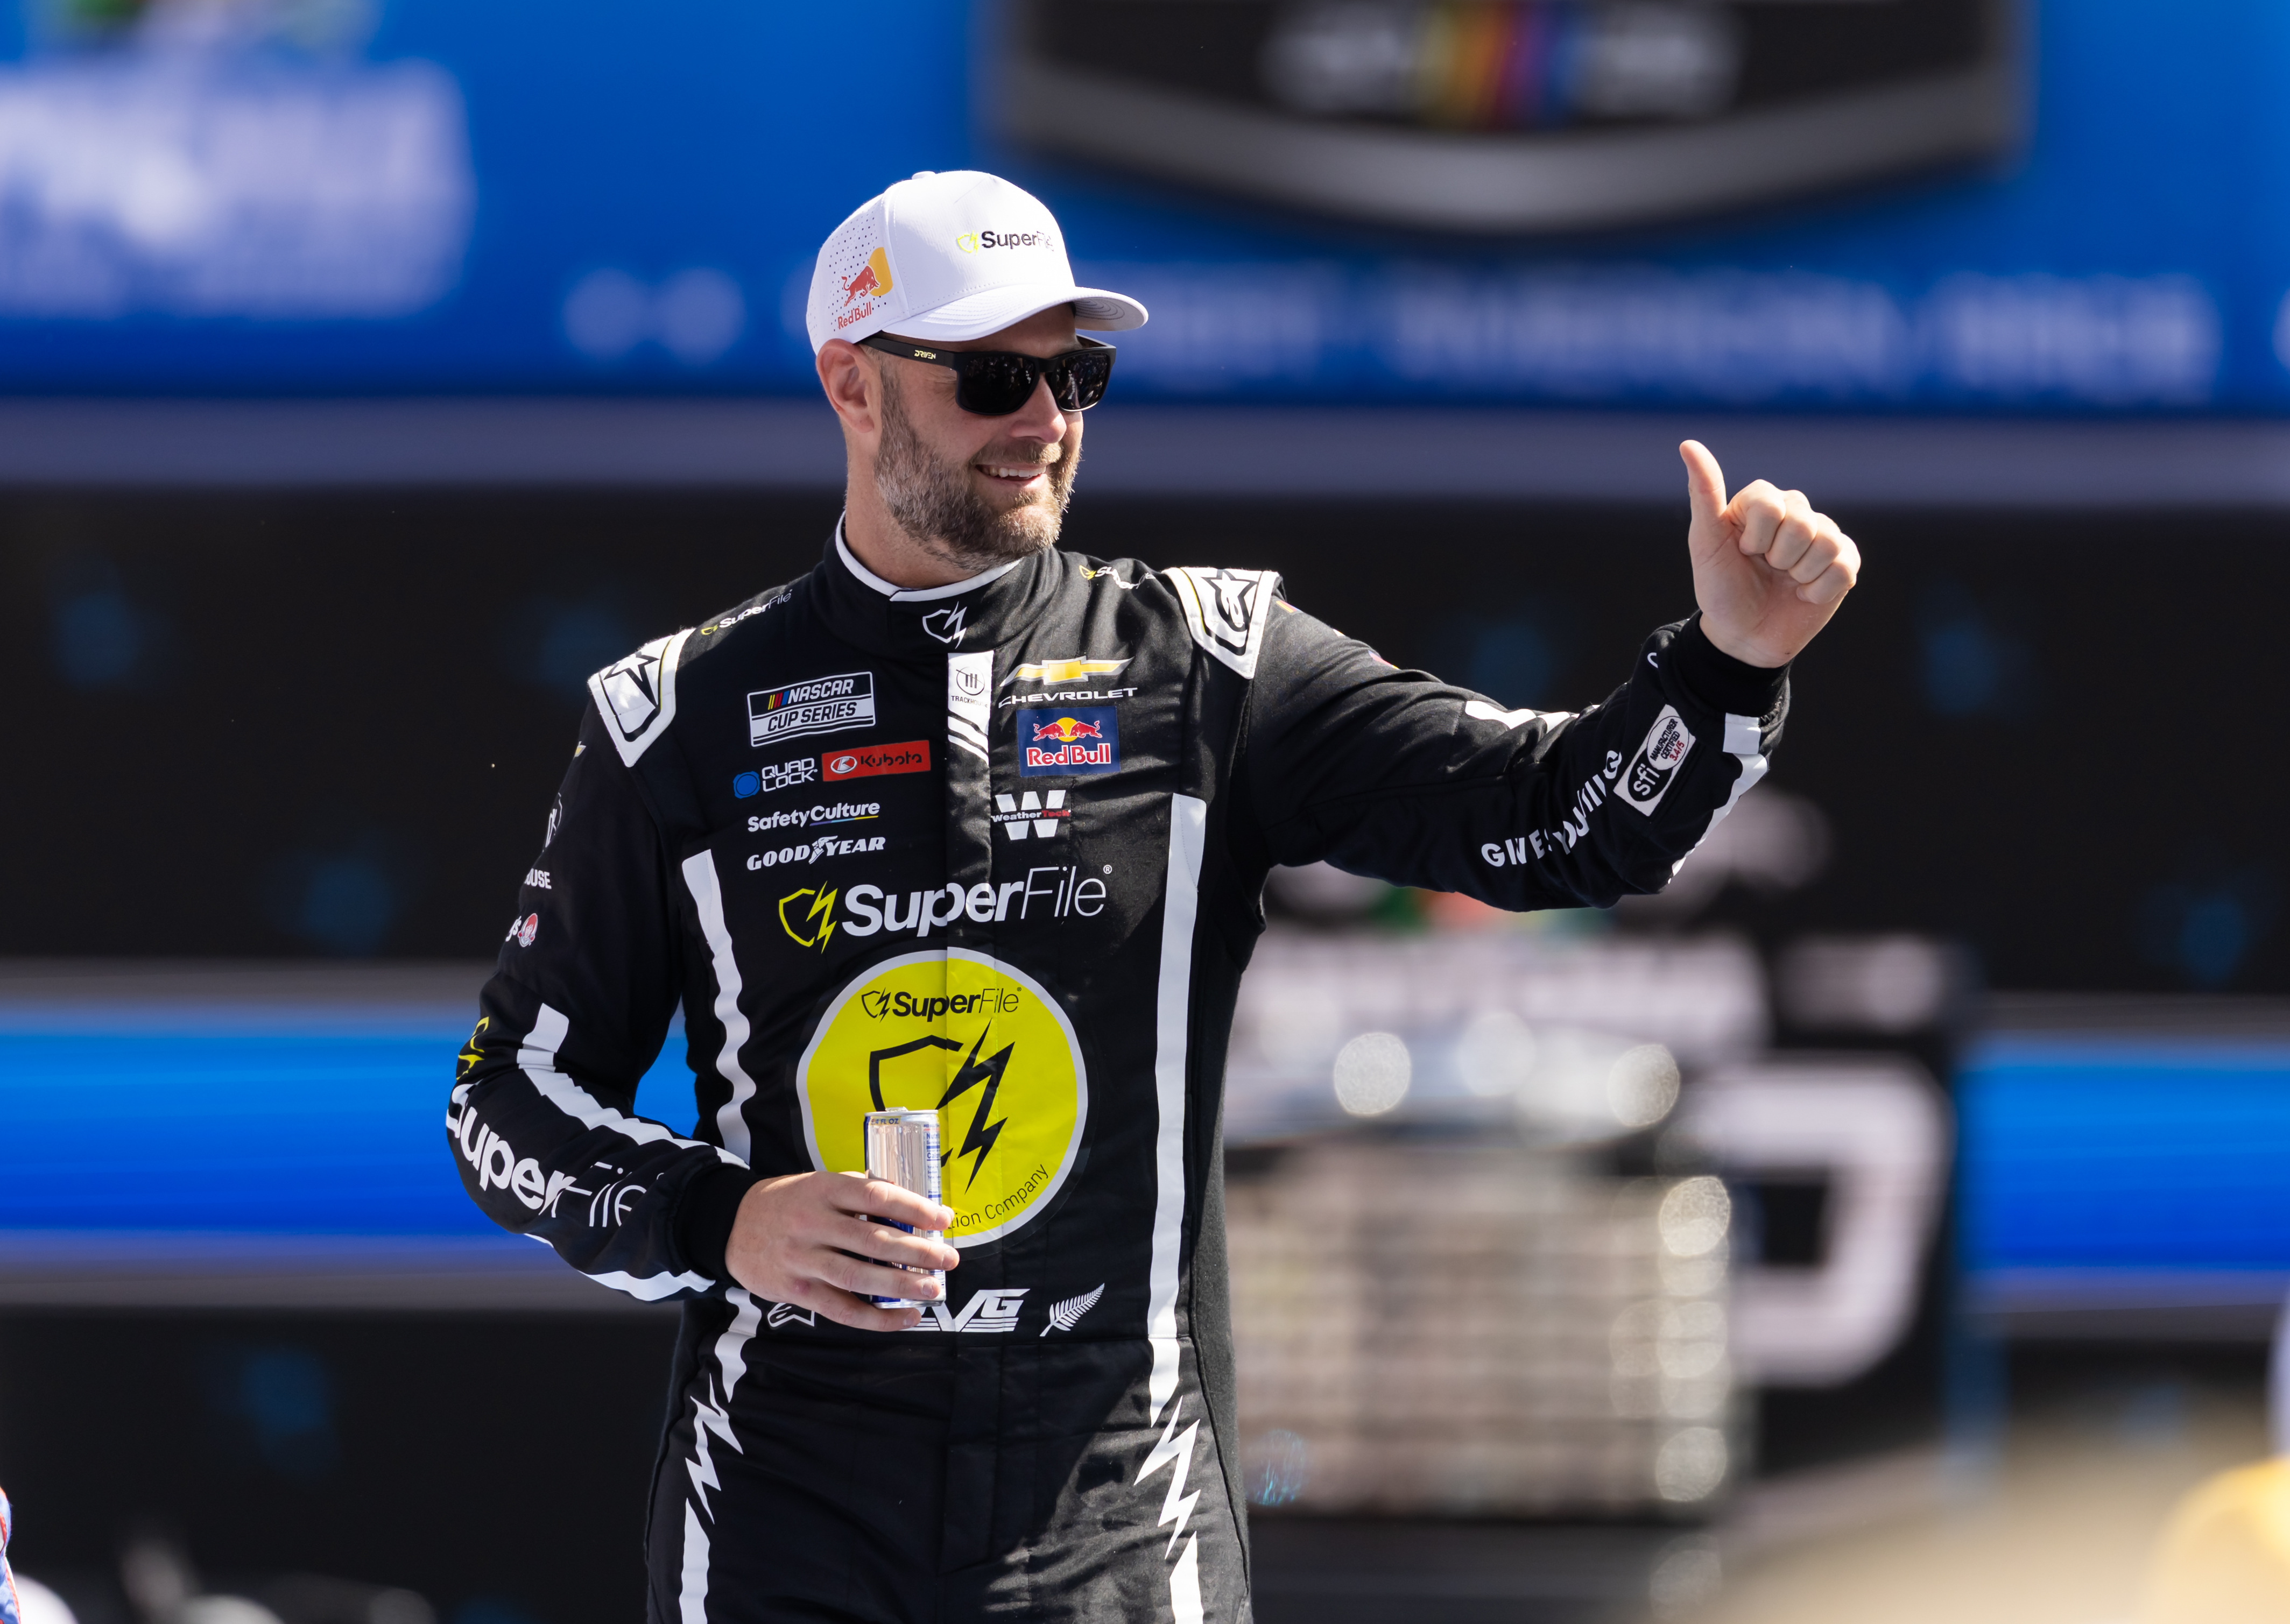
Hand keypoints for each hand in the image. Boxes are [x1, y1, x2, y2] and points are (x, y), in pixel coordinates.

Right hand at [723, 1171, 957, 1330]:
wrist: (731, 1225)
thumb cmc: (790, 1203)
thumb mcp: (820, 1184)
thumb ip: (861, 1193)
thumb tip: (916, 1210)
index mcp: (823, 1189)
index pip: (875, 1196)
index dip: (913, 1208)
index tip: (943, 1219)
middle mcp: (813, 1224)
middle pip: (873, 1240)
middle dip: (917, 1251)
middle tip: (949, 1259)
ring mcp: (803, 1260)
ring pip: (859, 1277)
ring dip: (902, 1286)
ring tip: (934, 1289)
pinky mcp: (797, 1291)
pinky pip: (843, 1309)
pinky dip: (877, 1318)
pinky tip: (906, 1317)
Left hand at [1680, 440, 1859, 668]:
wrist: (1743, 637)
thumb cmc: (1721, 589)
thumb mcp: (1705, 543)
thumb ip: (1704, 493)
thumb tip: (1688, 444)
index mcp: (1762, 500)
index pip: (1772, 505)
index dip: (1755, 538)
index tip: (1742, 552)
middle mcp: (1796, 511)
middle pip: (1802, 523)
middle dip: (1777, 557)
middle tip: (1765, 569)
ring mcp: (1823, 536)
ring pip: (1827, 543)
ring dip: (1799, 574)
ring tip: (1785, 581)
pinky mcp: (1844, 563)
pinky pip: (1844, 567)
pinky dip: (1819, 589)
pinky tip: (1803, 593)